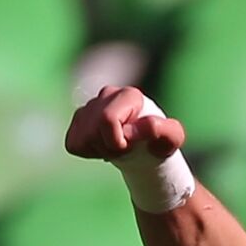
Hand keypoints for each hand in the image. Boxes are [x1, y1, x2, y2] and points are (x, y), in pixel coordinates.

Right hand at [65, 86, 186, 160]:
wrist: (146, 148)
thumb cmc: (160, 142)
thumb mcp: (172, 138)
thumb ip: (159, 130)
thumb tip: (131, 129)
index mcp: (129, 95)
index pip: (107, 119)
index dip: (116, 142)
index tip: (131, 146)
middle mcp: (107, 94)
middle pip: (93, 131)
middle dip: (109, 148)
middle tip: (125, 150)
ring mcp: (90, 106)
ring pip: (82, 138)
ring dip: (100, 150)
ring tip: (116, 146)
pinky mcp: (78, 120)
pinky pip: (73, 143)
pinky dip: (88, 151)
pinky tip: (104, 146)